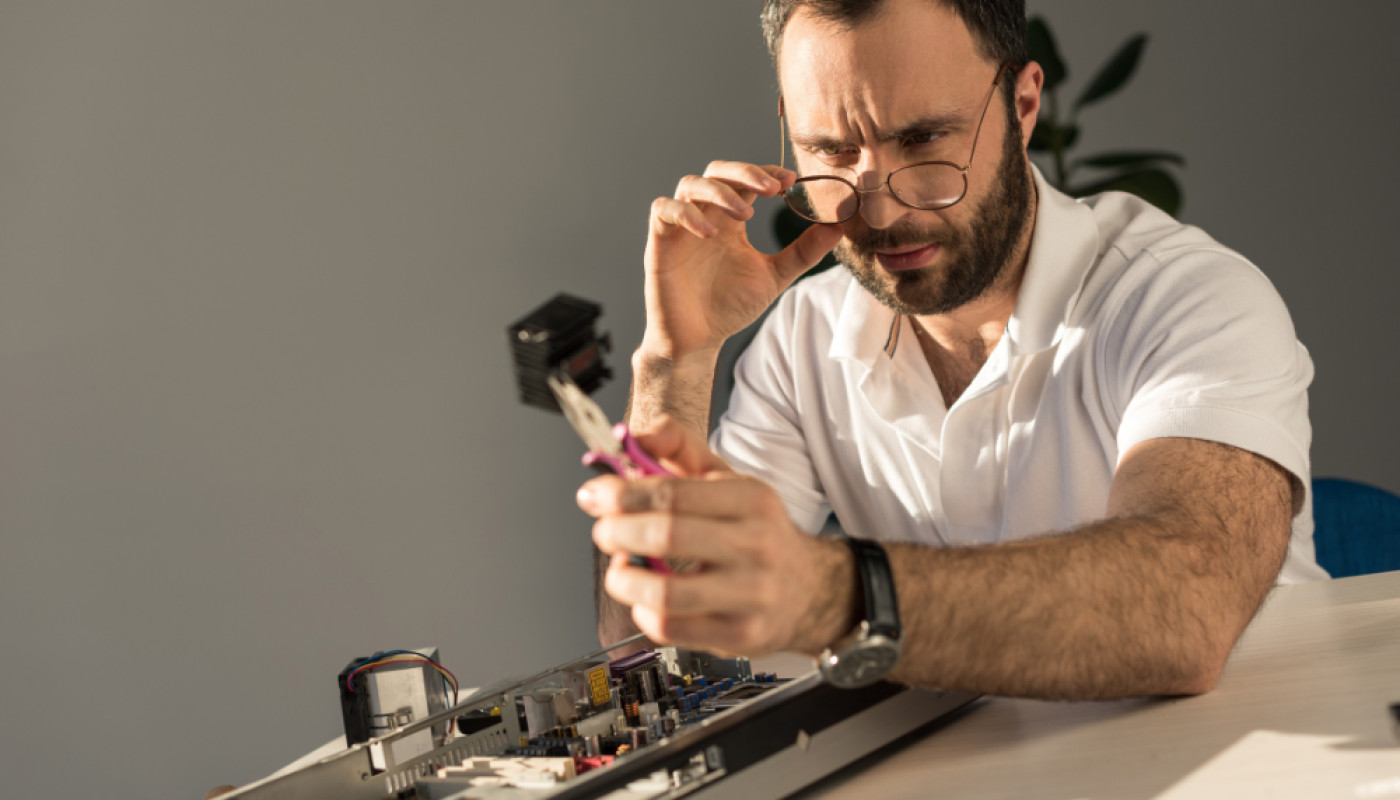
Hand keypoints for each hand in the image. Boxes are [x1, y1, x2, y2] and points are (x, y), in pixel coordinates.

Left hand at [576, 417, 853, 656]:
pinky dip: (642, 612)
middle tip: (604, 530)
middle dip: (616, 531)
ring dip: (623, 579)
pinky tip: (645, 598)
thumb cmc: (756, 531)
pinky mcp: (739, 635)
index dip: (621, 493)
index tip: (595, 495)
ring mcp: (750, 595)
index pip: (673, 493)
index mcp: (751, 499)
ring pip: (665, 593)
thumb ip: (679, 447)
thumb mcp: (727, 479)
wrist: (810, 589)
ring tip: (621, 567)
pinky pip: (672, 628)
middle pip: (665, 537)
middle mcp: (755, 546)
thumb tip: (634, 436)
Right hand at [642, 162, 843, 360]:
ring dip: (719, 192)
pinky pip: (664, 210)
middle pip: (717, 171)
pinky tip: (710, 232)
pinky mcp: (660, 242)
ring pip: (691, 184)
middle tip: (772, 188)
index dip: (766, 172)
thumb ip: (803, 251)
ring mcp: (681, 227)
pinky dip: (686, 213)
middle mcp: (706, 216)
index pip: (745, 179)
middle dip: (745, 172)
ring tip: (746, 214)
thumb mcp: (775, 276)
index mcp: (730, 220)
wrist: (698, 340)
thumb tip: (838, 226)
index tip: (791, 181)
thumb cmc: (729, 307)